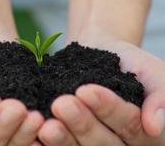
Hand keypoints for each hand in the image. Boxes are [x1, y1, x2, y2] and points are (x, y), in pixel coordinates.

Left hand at [38, 35, 164, 144]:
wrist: (99, 52)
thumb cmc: (128, 62)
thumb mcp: (153, 73)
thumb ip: (161, 97)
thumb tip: (156, 126)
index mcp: (143, 134)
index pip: (130, 125)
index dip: (109, 109)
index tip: (86, 90)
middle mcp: (119, 144)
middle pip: (103, 143)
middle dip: (82, 124)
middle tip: (62, 104)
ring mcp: (94, 143)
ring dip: (63, 138)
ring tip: (47, 126)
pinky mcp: (72, 139)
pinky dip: (49, 144)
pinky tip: (37, 134)